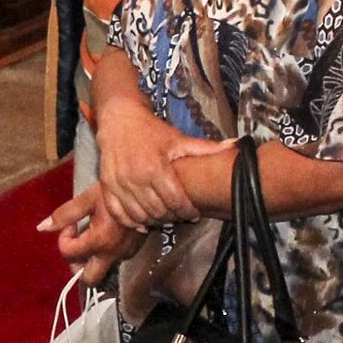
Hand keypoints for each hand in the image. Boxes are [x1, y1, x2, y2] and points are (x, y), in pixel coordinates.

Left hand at [40, 183, 146, 284]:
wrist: (148, 191)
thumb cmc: (116, 193)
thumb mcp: (88, 199)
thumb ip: (65, 215)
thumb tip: (42, 228)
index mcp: (99, 241)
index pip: (68, 254)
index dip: (64, 239)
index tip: (72, 225)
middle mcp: (112, 254)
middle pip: (88, 279)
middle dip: (77, 266)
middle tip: (77, 246)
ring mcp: (124, 255)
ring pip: (101, 271)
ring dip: (90, 260)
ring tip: (90, 238)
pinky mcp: (132, 252)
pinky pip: (113, 261)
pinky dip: (103, 254)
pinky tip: (105, 236)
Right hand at [94, 100, 201, 229]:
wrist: (119, 119)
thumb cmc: (151, 131)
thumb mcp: (178, 138)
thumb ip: (204, 148)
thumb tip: (234, 146)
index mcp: (155, 167)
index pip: (175, 201)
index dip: (187, 211)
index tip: (194, 214)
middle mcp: (136, 178)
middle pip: (158, 211)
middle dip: (172, 217)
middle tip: (179, 216)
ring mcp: (119, 183)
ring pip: (138, 216)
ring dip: (153, 221)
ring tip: (163, 218)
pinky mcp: (107, 186)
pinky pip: (117, 213)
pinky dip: (130, 222)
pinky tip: (141, 223)